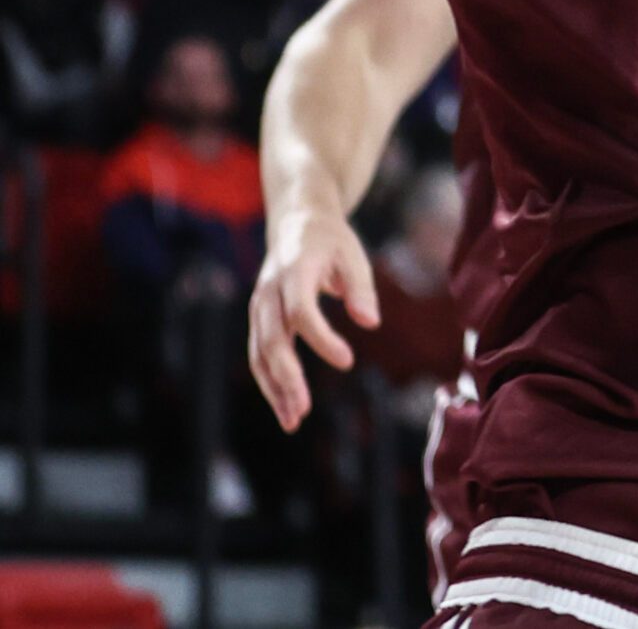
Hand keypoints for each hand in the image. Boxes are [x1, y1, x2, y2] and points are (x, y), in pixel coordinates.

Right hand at [248, 206, 379, 431]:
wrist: (295, 224)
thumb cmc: (331, 241)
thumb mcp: (353, 255)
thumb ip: (361, 288)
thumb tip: (370, 322)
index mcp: (295, 271)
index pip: (302, 311)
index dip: (321, 338)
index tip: (348, 361)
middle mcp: (269, 291)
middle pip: (271, 339)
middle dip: (286, 376)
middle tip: (303, 410)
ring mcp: (259, 307)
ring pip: (260, 353)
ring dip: (274, 388)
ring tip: (294, 421)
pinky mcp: (259, 319)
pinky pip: (259, 354)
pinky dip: (271, 382)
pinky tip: (287, 407)